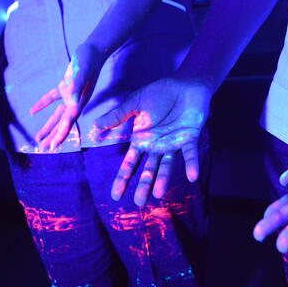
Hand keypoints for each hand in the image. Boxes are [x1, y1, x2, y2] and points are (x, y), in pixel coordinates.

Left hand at [30, 42, 105, 150]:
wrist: (94, 51)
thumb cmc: (88, 61)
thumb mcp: (82, 73)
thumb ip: (78, 88)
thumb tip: (74, 104)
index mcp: (79, 101)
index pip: (69, 120)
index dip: (61, 133)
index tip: (54, 145)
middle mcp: (75, 101)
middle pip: (62, 122)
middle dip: (53, 136)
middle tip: (44, 149)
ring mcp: (70, 95)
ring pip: (57, 115)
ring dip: (48, 126)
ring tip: (38, 138)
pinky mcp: (65, 87)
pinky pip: (52, 98)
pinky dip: (42, 105)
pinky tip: (32, 112)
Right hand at [94, 77, 211, 205]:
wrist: (184, 84)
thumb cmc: (160, 94)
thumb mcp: (135, 103)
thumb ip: (118, 115)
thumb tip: (95, 124)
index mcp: (142, 140)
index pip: (130, 163)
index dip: (123, 178)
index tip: (115, 196)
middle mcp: (156, 146)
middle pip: (148, 169)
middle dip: (143, 185)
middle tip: (139, 202)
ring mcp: (173, 144)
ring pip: (166, 166)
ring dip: (162, 179)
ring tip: (157, 195)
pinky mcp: (189, 138)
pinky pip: (190, 153)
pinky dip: (191, 165)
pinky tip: (192, 177)